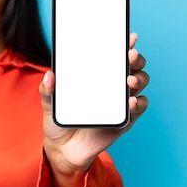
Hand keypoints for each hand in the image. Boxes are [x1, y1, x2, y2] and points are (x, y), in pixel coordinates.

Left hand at [40, 32, 149, 172]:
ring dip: (138, 78)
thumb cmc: (59, 120)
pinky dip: (138, 103)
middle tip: (129, 56)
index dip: (123, 44)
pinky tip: (131, 101)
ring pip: (139, 83)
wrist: (64, 149)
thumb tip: (49, 75)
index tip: (128, 36)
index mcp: (96, 76)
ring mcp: (120, 101)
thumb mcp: (49, 104)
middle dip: (135, 58)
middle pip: (132, 65)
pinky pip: (138, 108)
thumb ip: (47, 90)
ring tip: (128, 80)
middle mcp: (111, 85)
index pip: (113, 55)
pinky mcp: (124, 119)